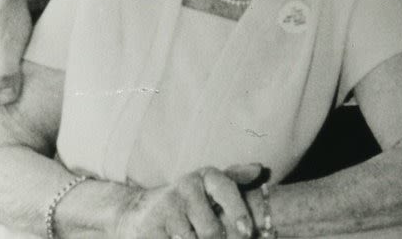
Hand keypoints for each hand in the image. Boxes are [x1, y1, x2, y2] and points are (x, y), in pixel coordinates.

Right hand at [114, 166, 261, 238]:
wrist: (141, 211)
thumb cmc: (189, 200)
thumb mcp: (211, 186)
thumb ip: (236, 178)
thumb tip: (259, 169)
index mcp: (206, 176)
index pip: (226, 190)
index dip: (239, 212)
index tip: (247, 232)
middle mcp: (186, 187)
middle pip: (212, 230)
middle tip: (218, 238)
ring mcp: (166, 207)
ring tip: (193, 234)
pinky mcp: (150, 228)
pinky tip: (177, 238)